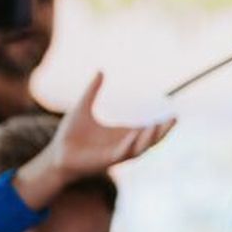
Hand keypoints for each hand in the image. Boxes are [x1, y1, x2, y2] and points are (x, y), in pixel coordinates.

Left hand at [12, 74, 174, 209]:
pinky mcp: (108, 160)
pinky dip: (130, 143)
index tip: (174, 114)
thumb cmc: (70, 134)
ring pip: (141, 147)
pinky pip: (124, 152)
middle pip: (151, 140)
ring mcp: (118, 154)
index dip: (161, 123)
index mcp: (124, 135)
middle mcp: (125, 145)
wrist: (57, 154)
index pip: (148, 130)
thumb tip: (100, 71)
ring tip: (158, 125)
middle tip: (174, 119)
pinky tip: (135, 132)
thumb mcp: (83, 107)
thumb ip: (93, 90)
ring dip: (150, 137)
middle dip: (164, 131)